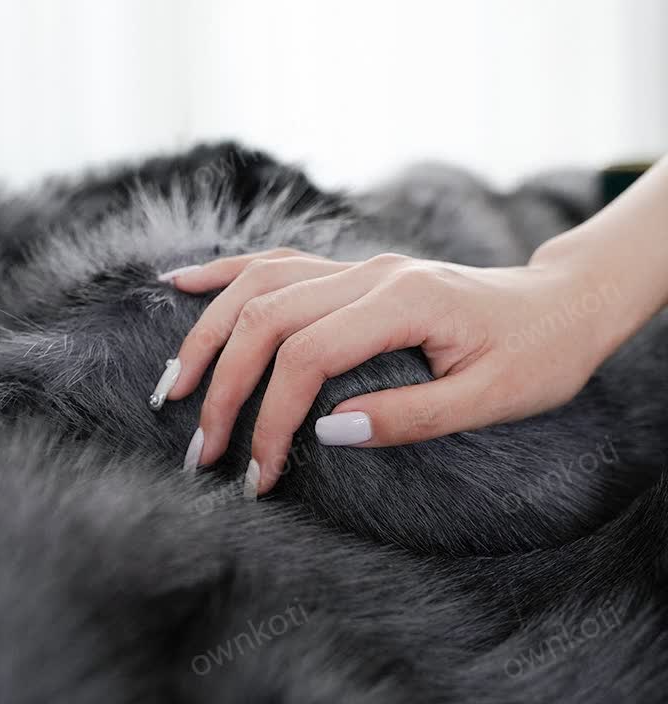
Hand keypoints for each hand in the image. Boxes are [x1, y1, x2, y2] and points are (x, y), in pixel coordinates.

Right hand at [156, 246, 616, 494]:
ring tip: (174, 382)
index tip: (257, 474)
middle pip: (266, 317)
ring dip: (208, 332)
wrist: (561, 303)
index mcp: (403, 301)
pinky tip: (180, 283)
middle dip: (224, 386)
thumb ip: (410, 415)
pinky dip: (223, 274)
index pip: (308, 357)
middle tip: (200, 446)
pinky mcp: (351, 270)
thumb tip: (327, 433)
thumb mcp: (492, 397)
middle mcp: (370, 272)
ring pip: (257, 284)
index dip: (271, 418)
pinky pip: (274, 262)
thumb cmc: (538, 353)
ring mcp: (357, 265)